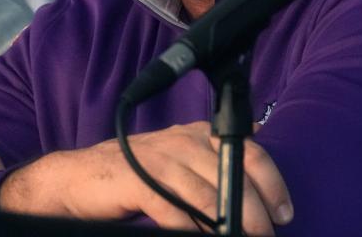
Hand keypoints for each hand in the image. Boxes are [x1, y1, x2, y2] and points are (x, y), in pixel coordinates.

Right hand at [0, 121, 291, 234]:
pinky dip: (190, 228)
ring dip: (229, 224)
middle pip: (234, 173)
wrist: (77, 181)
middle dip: (256, 210)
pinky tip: (196, 236)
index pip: (249, 150)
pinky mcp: (135, 180)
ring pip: (208, 193)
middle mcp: (180, 140)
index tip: (284, 214)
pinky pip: (173, 208)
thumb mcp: (178, 163)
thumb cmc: (134, 178)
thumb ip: (212, 164)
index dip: (272, 184)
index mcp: (196, 134)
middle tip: (266, 235)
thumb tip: (256, 168)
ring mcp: (157, 159)